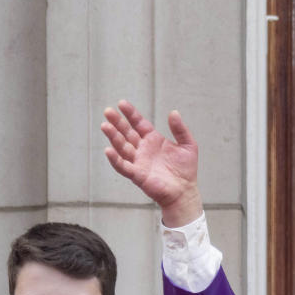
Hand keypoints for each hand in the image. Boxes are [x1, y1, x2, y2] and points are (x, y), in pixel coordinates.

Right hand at [101, 100, 202, 225]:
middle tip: (108, 111)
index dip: (130, 114)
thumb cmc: (186, 170)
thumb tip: (174, 112)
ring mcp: (138, 162)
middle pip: (126, 133)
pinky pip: (123, 166)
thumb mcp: (188, 145)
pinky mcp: (137, 175)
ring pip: (122, 147)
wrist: (185, 192)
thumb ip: (180, 129)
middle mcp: (142, 149)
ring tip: (105, 126)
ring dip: (113, 137)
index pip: (138, 123)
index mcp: (153, 140)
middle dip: (117, 122)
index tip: (121, 103)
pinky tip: (108, 150)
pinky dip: (115, 159)